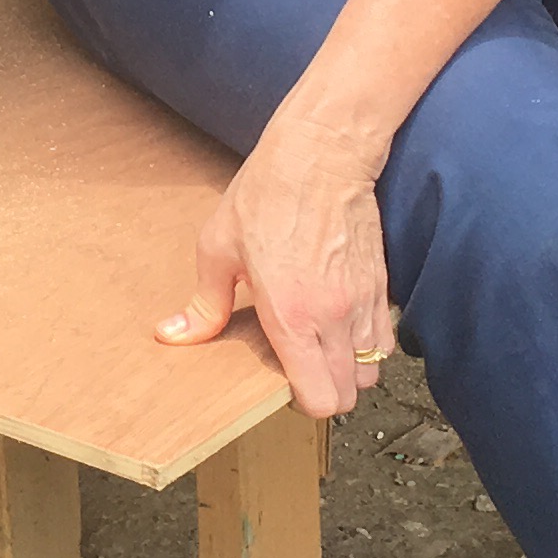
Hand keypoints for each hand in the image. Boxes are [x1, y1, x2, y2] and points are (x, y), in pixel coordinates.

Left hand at [157, 114, 395, 420]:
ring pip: (370, 371)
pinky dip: (367, 345)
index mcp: (292, 316)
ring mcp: (363, 303)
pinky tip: (341, 324)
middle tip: (301, 368)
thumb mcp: (218, 247)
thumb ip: (205, 304)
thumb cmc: (266, 195)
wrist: (321, 154)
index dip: (303, 402)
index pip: (320, 400)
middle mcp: (334, 318)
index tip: (284, 383)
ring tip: (320, 346)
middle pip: (348, 396)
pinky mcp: (381, 286)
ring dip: (348, 370)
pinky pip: (383, 340)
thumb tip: (174, 335)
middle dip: (326, 392)